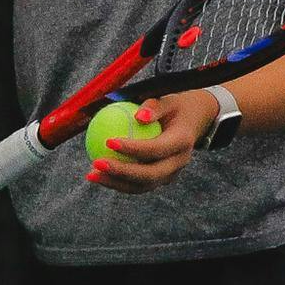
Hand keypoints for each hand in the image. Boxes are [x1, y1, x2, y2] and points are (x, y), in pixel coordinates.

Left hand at [84, 92, 218, 192]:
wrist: (194, 121)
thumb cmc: (175, 106)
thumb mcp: (168, 99)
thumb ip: (155, 106)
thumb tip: (138, 115)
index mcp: (182, 142)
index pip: (156, 149)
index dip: (133, 149)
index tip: (109, 141)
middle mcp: (178, 163)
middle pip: (149, 175)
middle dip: (121, 173)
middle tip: (96, 163)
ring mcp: (170, 174)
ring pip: (142, 186)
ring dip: (115, 183)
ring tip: (91, 174)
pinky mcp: (161, 179)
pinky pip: (138, 185)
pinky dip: (118, 182)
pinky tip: (97, 174)